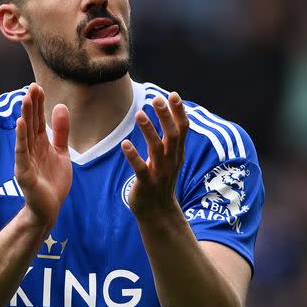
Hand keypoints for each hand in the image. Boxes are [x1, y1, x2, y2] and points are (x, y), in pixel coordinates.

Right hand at [14, 83, 71, 230]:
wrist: (50, 209)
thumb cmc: (53, 182)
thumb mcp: (62, 152)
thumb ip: (60, 131)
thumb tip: (60, 106)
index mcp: (40, 144)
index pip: (38, 119)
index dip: (38, 104)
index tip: (37, 86)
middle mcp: (31, 149)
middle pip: (31, 123)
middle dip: (31, 105)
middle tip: (32, 86)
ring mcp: (26, 160)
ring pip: (25, 135)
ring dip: (25, 116)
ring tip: (25, 99)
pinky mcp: (24, 173)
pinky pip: (22, 153)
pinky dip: (20, 138)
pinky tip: (21, 124)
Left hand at [121, 93, 188, 218]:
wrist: (158, 213)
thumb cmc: (161, 181)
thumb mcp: (170, 159)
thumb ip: (169, 140)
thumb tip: (168, 115)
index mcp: (177, 153)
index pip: (182, 129)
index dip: (179, 112)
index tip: (173, 94)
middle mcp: (171, 161)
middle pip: (172, 135)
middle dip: (166, 116)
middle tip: (157, 98)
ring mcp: (159, 173)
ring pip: (156, 149)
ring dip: (148, 130)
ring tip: (139, 114)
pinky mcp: (146, 184)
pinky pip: (140, 168)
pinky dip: (133, 156)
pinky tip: (124, 144)